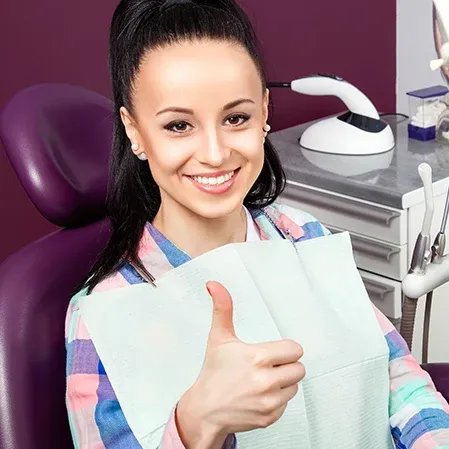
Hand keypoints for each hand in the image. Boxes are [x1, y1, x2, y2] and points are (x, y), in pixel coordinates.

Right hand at [176, 281, 304, 447]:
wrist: (205, 410)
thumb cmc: (213, 373)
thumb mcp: (219, 338)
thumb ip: (222, 308)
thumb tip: (215, 286)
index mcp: (258, 358)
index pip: (295, 349)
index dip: (284, 349)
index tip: (271, 352)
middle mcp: (267, 381)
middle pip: (299, 368)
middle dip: (285, 365)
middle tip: (267, 366)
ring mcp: (270, 401)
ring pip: (294, 386)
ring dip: (283, 382)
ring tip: (262, 380)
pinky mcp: (271, 417)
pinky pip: (286, 403)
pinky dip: (276, 399)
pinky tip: (259, 395)